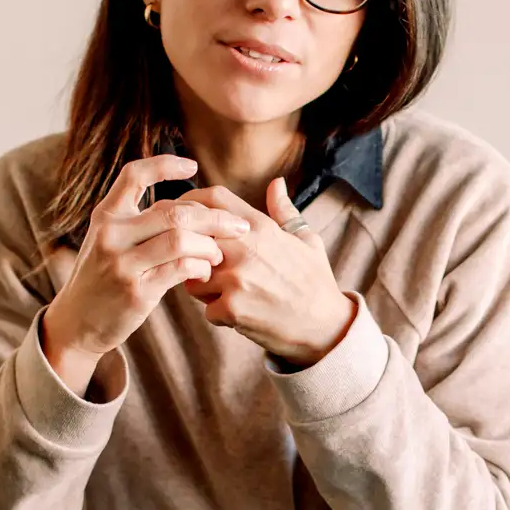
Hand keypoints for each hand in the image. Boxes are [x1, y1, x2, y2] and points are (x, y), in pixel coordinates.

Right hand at [41, 156, 251, 393]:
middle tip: (239, 226)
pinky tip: (205, 272)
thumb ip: (141, 222)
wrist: (77, 322)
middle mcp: (112, 234)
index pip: (134, 174)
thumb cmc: (103, 278)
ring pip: (181, 239)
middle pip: (174, 211)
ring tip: (218, 255)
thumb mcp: (110, 241)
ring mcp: (122, 263)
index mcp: (106, 215)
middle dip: (214, 217)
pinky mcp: (136, 291)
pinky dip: (201, 267)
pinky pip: (181, 269)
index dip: (165, 164)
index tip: (193, 166)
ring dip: (210, 246)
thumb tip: (191, 207)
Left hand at [182, 178, 356, 365]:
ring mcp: (236, 278)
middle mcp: (245, 248)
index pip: (213, 200)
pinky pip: (206, 309)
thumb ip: (283, 210)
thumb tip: (276, 183)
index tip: (183, 213)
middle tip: (201, 262)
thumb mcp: (306, 239)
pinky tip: (240, 314)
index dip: (190, 202)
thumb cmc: (315, 281)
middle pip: (193, 236)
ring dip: (204, 287)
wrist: (325, 325)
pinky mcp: (231, 308)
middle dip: (191, 250)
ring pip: (193, 277)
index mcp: (261, 227)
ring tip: (230, 293)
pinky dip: (219, 315)